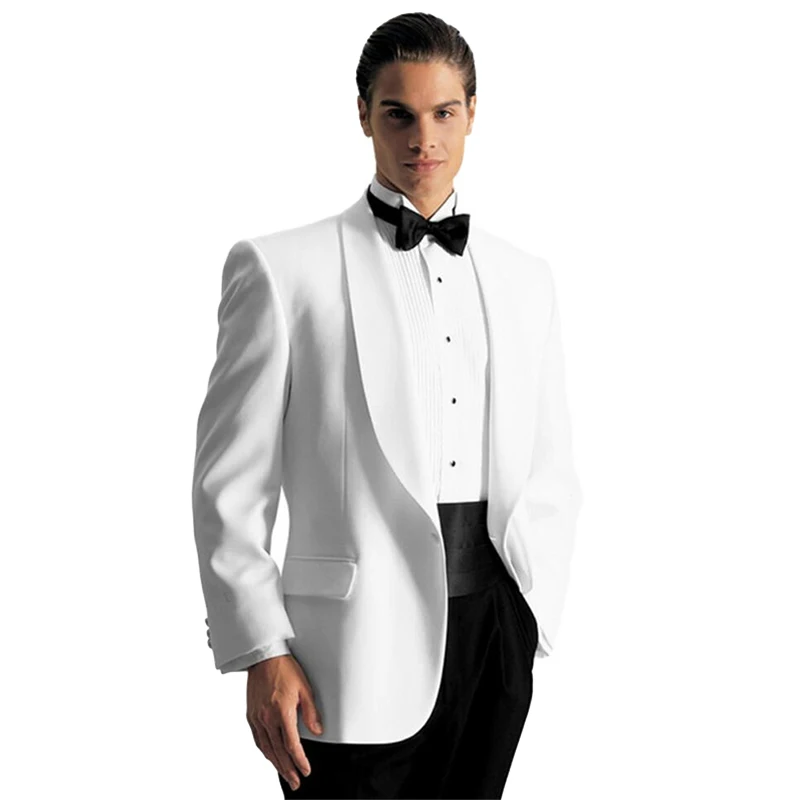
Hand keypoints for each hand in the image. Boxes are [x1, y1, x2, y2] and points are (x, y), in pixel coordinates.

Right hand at [246, 653, 323, 791]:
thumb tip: (317, 730)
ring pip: (266, 748)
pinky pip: (257, 739)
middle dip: (288, 769)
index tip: (306, 769)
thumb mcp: (305, 688)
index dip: (300, 760)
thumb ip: (311, 712)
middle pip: (278, 752)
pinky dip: (265, 751)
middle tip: (295, 781)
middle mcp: (267, 718)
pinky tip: (270, 756)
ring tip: (285, 774)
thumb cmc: (284, 669)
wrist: (263, 658)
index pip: (292, 745)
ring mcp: (257, 718)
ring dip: (276, 764)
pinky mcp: (251, 715)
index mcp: (282, 712)